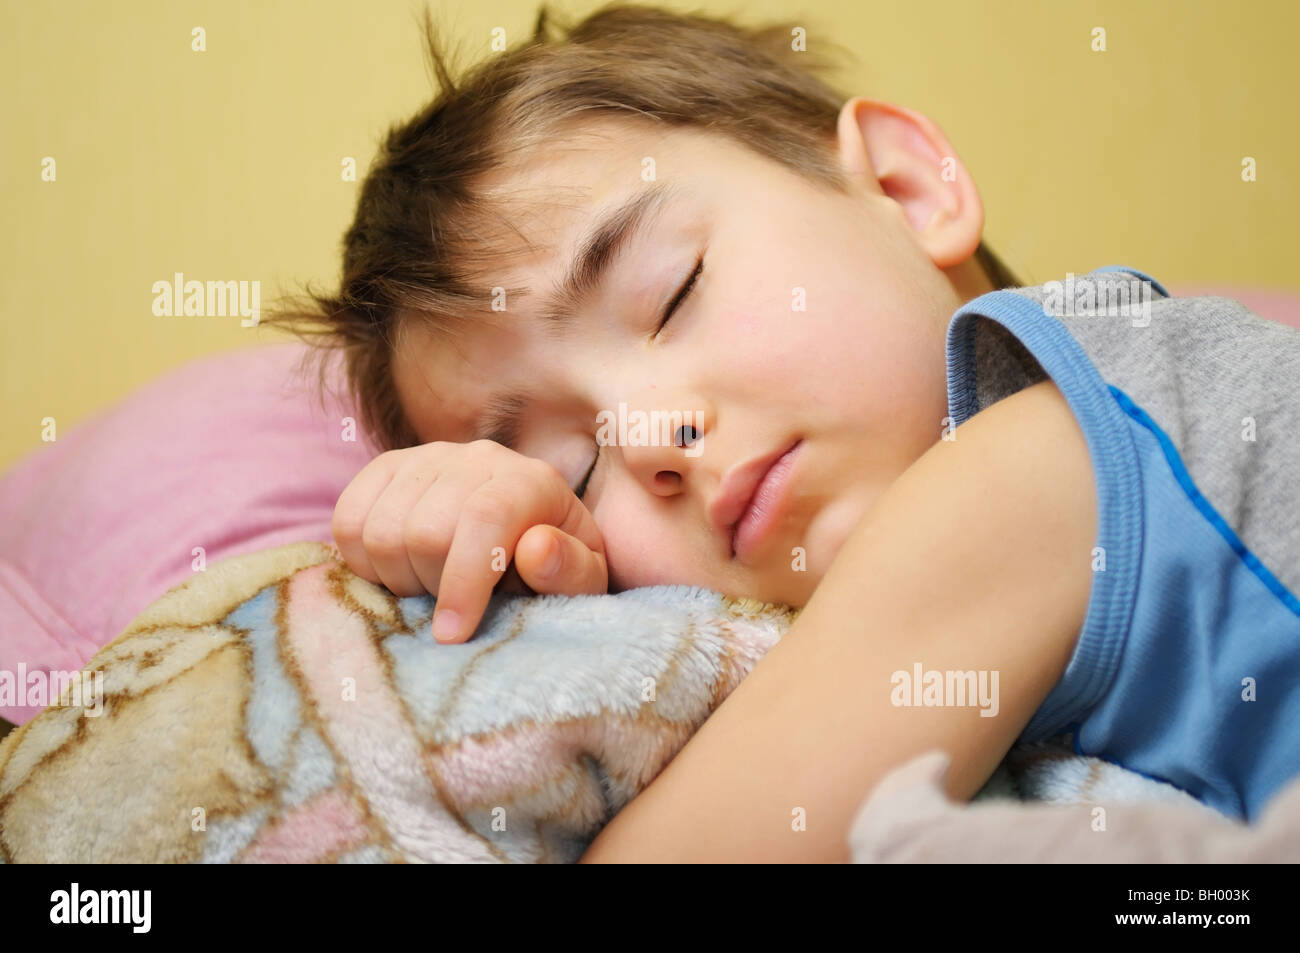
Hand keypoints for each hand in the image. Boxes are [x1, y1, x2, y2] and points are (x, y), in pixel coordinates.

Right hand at [332, 440, 607, 642]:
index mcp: (532, 481)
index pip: (485, 518)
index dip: (464, 581)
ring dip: (399, 578)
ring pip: (380, 529)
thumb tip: (536, 549)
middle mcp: (478, 457)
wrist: (524, 537)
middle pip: (425, 531)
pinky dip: (363, 562)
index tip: (453, 635)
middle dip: (434, 588)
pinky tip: (398, 571)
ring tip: (432, 588)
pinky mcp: (388, 468)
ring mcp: (428, 457)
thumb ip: (571, 571)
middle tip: (455, 607)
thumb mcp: (581, 584)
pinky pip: (347, 519)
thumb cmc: (555, 571)